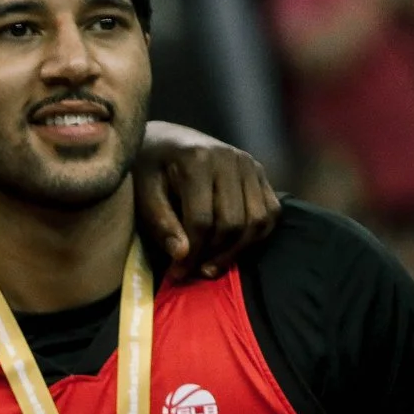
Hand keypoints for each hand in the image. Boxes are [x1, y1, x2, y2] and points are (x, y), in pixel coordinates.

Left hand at [133, 121, 276, 280]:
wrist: (167, 139)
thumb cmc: (149, 168)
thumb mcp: (143, 192)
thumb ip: (161, 222)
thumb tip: (183, 255)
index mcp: (198, 159)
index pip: (202, 219)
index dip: (192, 252)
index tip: (177, 273)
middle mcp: (231, 159)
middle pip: (233, 222)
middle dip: (214, 254)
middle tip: (194, 271)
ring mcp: (250, 164)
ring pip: (258, 220)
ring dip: (237, 250)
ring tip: (211, 265)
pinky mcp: (261, 173)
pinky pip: (271, 212)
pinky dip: (256, 236)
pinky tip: (231, 249)